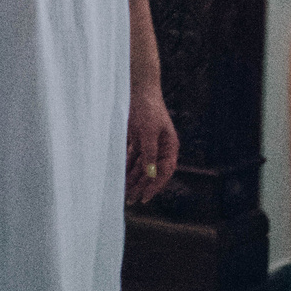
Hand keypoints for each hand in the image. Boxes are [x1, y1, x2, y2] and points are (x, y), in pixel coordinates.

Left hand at [126, 85, 178, 204]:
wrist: (137, 90)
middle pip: (151, 172)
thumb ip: (149, 152)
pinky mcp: (137, 140)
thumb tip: (150, 172)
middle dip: (141, 186)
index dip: (155, 186)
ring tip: (124, 193)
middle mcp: (160, 148)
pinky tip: (120, 177)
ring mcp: (148, 144)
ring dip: (133, 179)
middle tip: (131, 201)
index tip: (145, 198)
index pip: (164, 172)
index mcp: (169, 146)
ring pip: (140, 167)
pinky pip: (132, 158)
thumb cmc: (146, 108)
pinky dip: (126, 168)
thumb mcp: (148, 131)